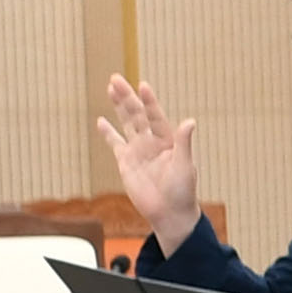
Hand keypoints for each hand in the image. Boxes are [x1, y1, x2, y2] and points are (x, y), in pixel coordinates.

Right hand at [93, 67, 201, 251]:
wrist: (170, 214)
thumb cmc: (183, 191)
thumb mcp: (185, 165)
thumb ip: (184, 142)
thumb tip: (190, 121)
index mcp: (167, 140)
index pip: (155, 115)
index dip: (149, 101)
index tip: (143, 85)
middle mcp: (151, 141)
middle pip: (137, 114)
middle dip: (127, 97)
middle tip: (116, 79)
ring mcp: (138, 151)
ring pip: (126, 123)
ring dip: (119, 107)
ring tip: (111, 88)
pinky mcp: (126, 163)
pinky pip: (115, 143)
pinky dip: (108, 133)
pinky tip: (101, 121)